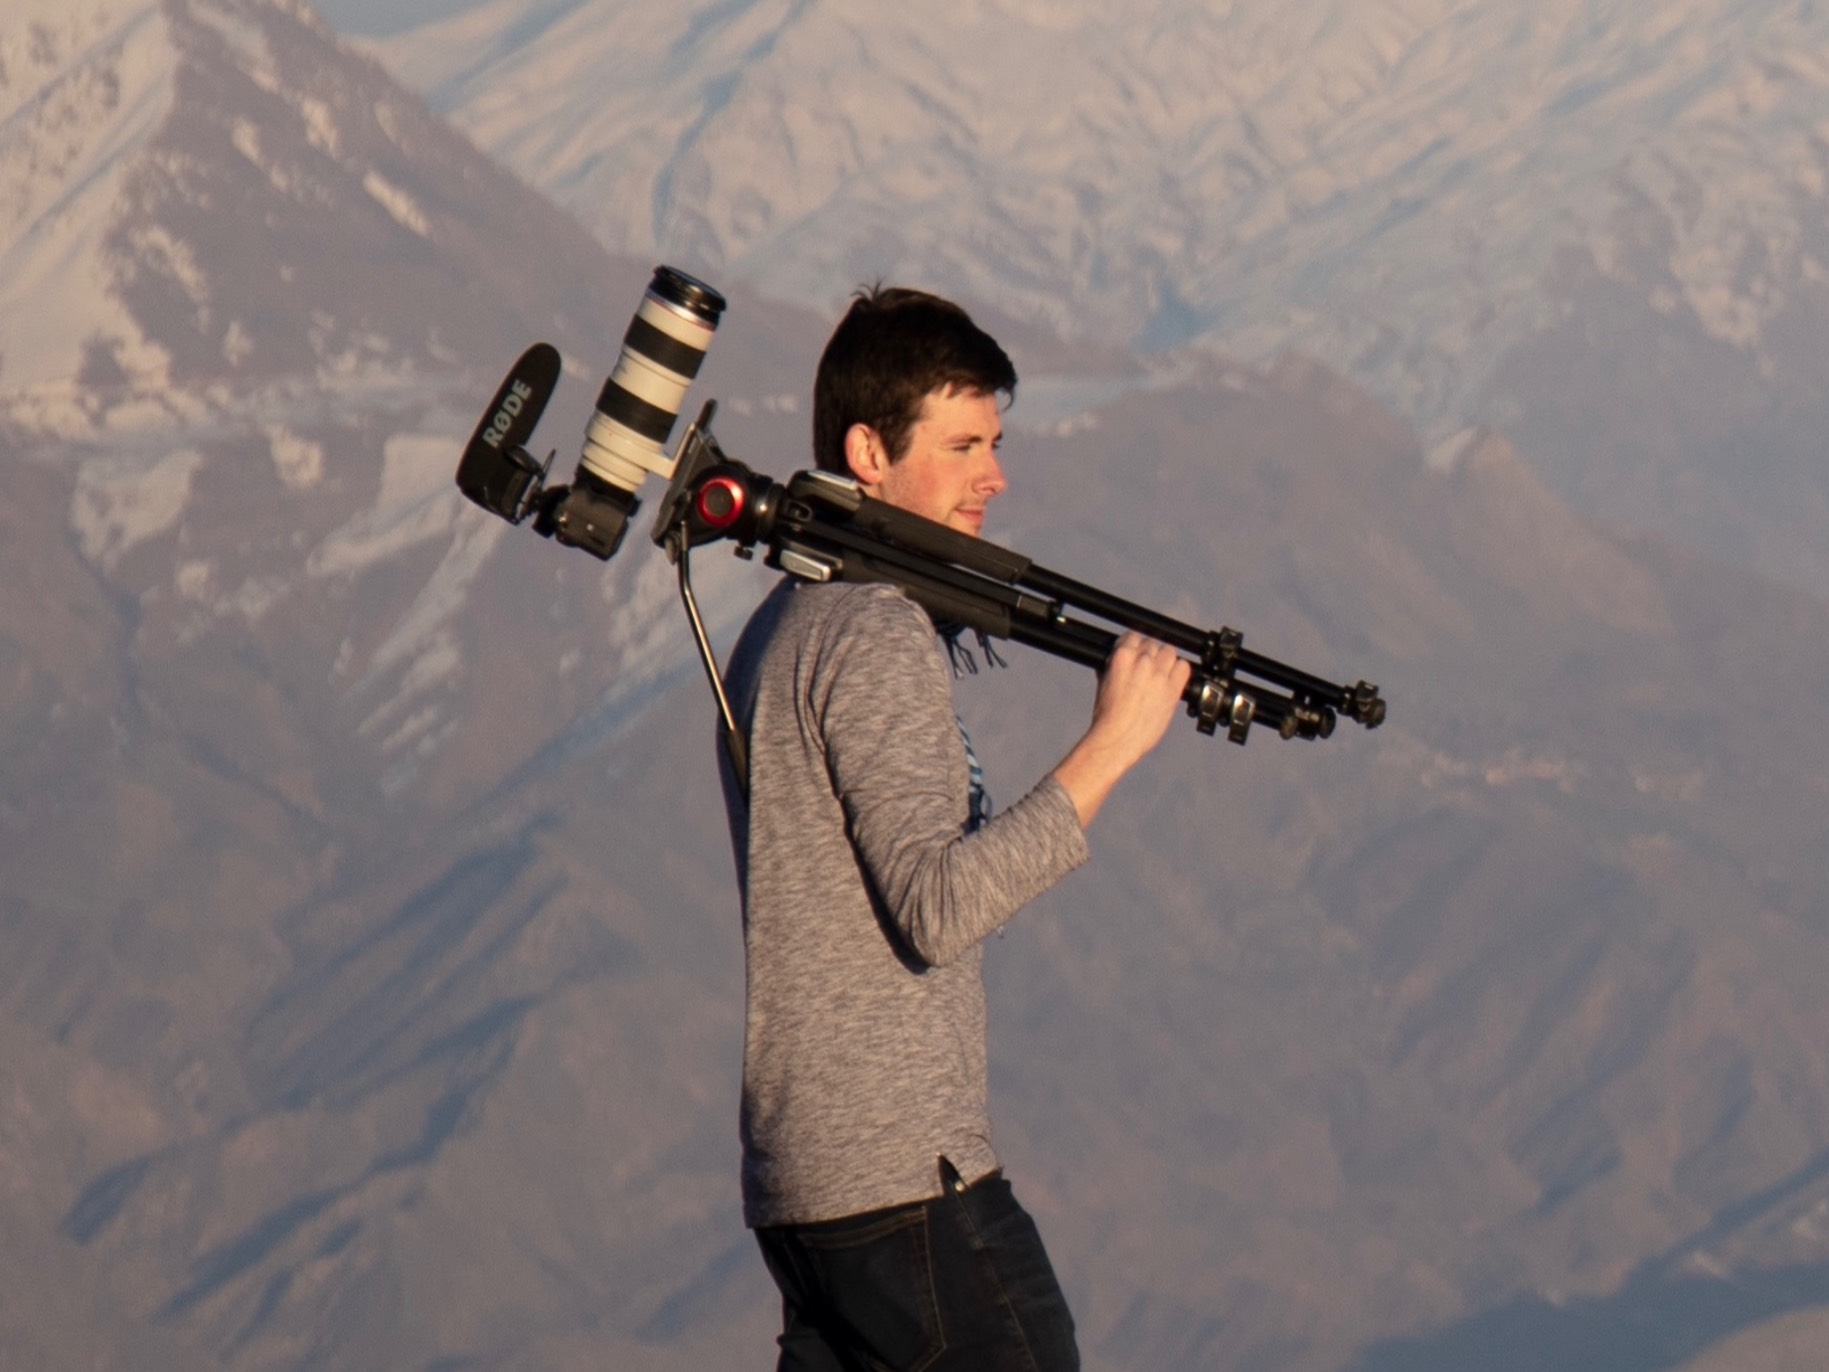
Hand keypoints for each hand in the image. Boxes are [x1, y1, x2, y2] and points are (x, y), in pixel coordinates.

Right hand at [1051, 633, 1191, 825]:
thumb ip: (1110, 670)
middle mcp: (1143, 661)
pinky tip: (1172, 679)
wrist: (1117, 738)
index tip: (1137, 653)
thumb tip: (1110, 663)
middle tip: (1148, 666)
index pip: (1134, 636)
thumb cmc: (1107, 718)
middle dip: (1150, 653)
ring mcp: (1159, 674)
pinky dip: (1179, 670)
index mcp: (1122, 657)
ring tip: (1161, 672)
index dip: (1136, 645)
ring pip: (1170, 651)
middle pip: (1154, 643)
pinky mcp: (1172, 689)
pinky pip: (1184, 667)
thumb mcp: (1103, 686)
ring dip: (1166, 659)